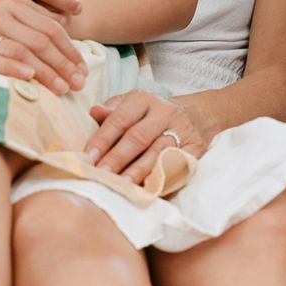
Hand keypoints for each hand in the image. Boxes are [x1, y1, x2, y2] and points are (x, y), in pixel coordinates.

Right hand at [0, 0, 85, 94]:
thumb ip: (24, 18)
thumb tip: (60, 30)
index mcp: (10, 5)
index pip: (50, 27)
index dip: (70, 49)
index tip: (84, 68)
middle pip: (41, 41)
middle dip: (65, 64)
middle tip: (80, 84)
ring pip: (22, 52)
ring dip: (46, 72)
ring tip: (63, 89)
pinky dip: (13, 70)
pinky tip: (29, 79)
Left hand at [85, 90, 210, 184]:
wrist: (195, 115)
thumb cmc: (151, 115)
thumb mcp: (131, 106)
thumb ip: (112, 112)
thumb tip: (94, 111)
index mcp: (144, 99)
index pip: (120, 120)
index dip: (103, 139)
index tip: (89, 158)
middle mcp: (165, 112)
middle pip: (139, 137)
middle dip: (118, 158)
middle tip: (102, 175)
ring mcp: (183, 130)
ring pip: (158, 152)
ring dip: (139, 170)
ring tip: (122, 185)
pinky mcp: (196, 147)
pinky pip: (178, 164)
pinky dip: (164, 176)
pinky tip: (149, 186)